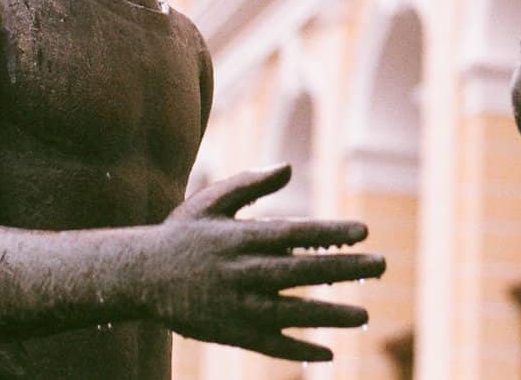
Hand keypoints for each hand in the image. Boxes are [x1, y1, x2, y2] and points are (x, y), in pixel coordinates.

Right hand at [144, 165, 385, 360]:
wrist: (138, 276)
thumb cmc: (181, 234)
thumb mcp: (211, 201)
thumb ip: (250, 184)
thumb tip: (288, 167)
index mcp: (241, 237)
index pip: (295, 234)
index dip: (330, 233)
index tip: (362, 231)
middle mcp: (243, 272)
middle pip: (303, 271)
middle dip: (345, 268)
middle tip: (381, 264)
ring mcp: (237, 305)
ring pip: (292, 313)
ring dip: (330, 315)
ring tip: (364, 315)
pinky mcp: (230, 332)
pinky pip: (269, 345)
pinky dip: (298, 350)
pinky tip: (327, 353)